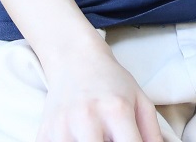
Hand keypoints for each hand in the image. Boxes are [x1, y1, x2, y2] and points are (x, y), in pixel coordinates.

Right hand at [37, 46, 160, 141]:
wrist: (75, 61)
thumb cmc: (112, 83)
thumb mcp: (140, 100)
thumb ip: (152, 132)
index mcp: (116, 111)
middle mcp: (87, 119)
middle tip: (114, 140)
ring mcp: (61, 128)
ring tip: (98, 137)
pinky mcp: (43, 134)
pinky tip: (79, 137)